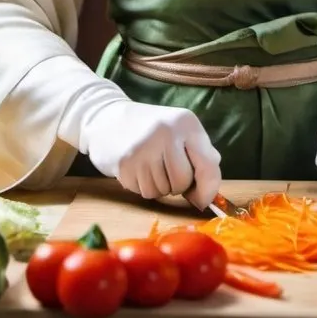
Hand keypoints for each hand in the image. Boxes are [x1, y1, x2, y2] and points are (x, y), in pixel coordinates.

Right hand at [83, 100, 221, 210]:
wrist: (107, 118)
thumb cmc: (152, 131)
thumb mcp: (180, 131)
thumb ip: (201, 156)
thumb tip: (209, 194)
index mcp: (186, 122)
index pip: (208, 164)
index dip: (208, 188)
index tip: (202, 199)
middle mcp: (166, 132)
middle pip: (183, 181)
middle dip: (177, 185)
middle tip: (165, 169)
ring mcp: (144, 147)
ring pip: (162, 191)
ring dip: (158, 186)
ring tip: (149, 165)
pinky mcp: (125, 163)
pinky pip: (143, 192)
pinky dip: (142, 186)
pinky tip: (136, 168)